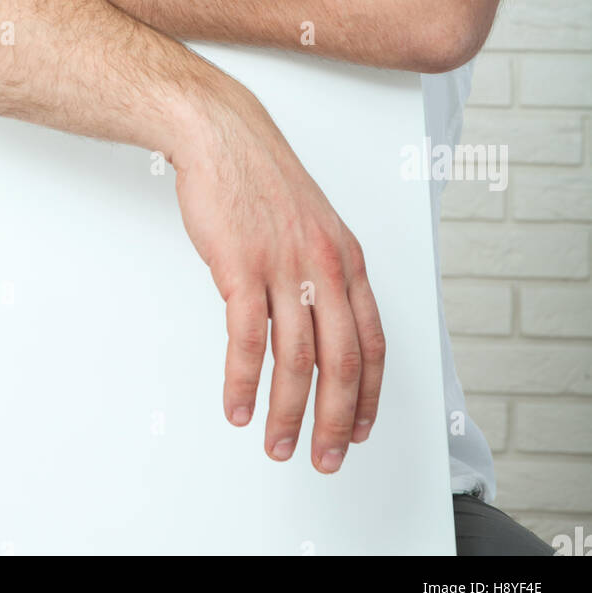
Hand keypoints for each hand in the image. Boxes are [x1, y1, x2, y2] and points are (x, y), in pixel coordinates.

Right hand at [168, 82, 384, 471]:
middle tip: (325, 458)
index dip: (369, 394)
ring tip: (277, 443)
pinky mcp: (242, 266)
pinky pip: (248, 339)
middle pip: (341, 363)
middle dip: (335, 421)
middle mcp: (325, 266)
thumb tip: (314, 325)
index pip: (372, 342)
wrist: (221, 134)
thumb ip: (319, 271)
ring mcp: (285, 266)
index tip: (361, 429)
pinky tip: (238, 406)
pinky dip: (244, 382)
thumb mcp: (310, 222)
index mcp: (347, 258)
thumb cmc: (259, 177)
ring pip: (295, 359)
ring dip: (286, 412)